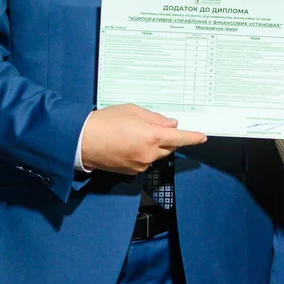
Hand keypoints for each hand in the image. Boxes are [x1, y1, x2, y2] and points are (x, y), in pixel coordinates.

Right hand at [80, 104, 207, 174]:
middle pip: (169, 147)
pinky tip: (128, 144)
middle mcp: (149, 154)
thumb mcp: (133, 111)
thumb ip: (155, 119)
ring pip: (156, 155)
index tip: (202, 137)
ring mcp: (140, 165)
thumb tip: (171, 125)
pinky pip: (144, 161)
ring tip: (134, 134)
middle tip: (155, 127)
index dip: (193, 138)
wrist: (82, 141)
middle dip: (168, 138)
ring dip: (153, 146)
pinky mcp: (131, 172)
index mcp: (152, 137)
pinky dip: (143, 153)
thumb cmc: (105, 122)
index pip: (180, 138)